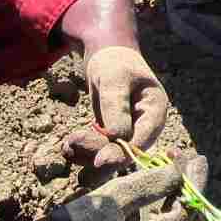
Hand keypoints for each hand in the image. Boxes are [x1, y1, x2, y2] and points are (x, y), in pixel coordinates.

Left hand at [62, 44, 170, 171]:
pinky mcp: (112, 137)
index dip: (122, 154)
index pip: (142, 140)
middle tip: (71, 149)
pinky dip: (83, 150)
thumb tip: (117, 138)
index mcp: (154, 112)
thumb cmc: (116, 64)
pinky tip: (67, 148)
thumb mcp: (115, 79)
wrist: (108, 59)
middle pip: (124, 151)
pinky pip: (99, 149)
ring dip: (87, 155)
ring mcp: (128, 134)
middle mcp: (144, 128)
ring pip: (109, 154)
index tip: (99, 162)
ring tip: (66, 148)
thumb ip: (116, 107)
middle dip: (97, 153)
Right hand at [67, 153, 208, 220]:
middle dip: (180, 186)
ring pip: (156, 218)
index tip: (198, 158)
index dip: (192, 185)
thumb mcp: (113, 201)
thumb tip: (178, 172)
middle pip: (173, 217)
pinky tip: (141, 179)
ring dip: (162, 191)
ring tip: (167, 163)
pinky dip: (144, 200)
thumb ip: (148, 185)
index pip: (183, 215)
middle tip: (185, 157)